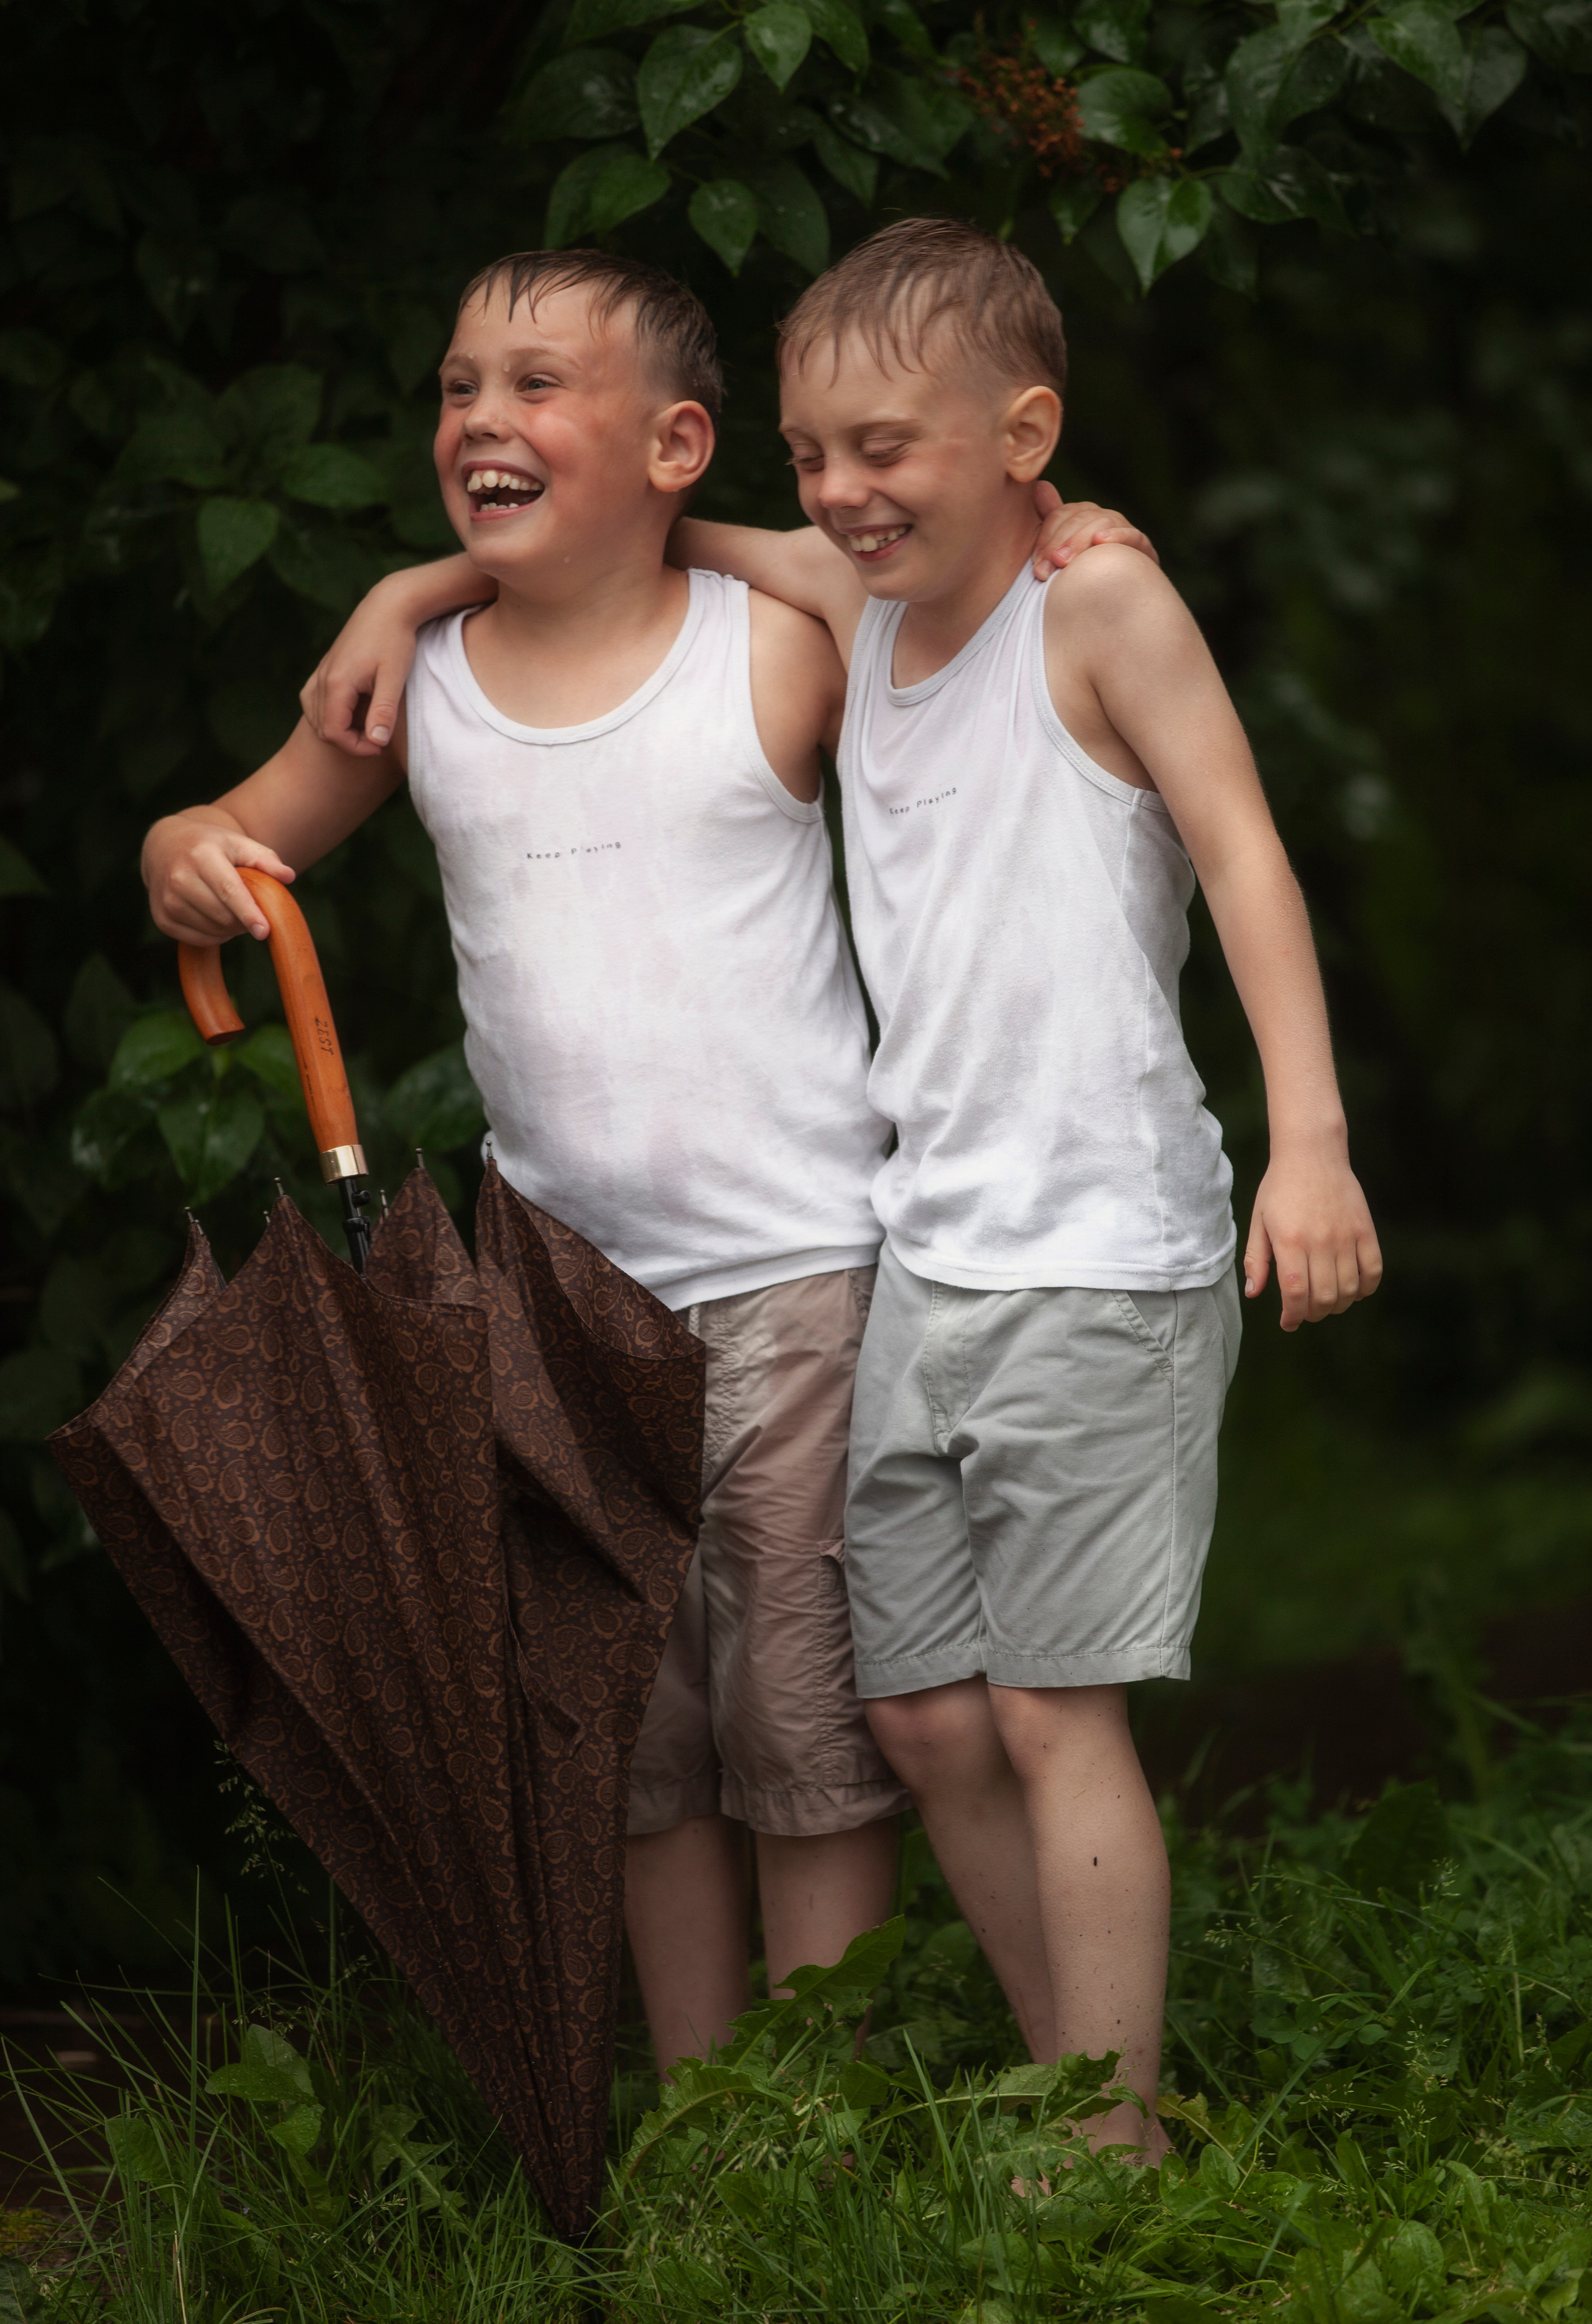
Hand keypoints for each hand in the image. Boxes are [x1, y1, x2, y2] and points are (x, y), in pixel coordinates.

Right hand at [142, 815, 295, 944]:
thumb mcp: (238, 843)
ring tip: (231, 909)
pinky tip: (215, 917)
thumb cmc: (212, 846)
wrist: (165, 846)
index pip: (228, 890)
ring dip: (231, 928)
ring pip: (213, 930)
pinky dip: (215, 935)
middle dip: (244, 919)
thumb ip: (265, 859)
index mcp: (201, 855)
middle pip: (223, 916)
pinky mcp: (162, 919)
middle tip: (251, 909)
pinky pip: (199, 940)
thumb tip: (289, 877)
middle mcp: (179, 877)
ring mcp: (167, 900)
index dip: (248, 913)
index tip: (264, 931)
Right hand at [300, 574, 420, 757]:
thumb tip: (376, 742)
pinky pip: (313, 700)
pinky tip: (349, 714)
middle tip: (376, 740)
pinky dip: (327, 714)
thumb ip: (384, 711)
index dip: (356, 748)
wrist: (387, 607)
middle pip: (322, 728)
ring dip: (337, 730)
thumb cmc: (395, 641)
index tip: (380, 747)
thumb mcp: (394, 678)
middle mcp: (322, 679)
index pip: (333, 732)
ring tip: (366, 728)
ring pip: (314, 716)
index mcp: (337, 684)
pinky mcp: (324, 667)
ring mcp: (320, 672)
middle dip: (348, 742)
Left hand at [1031, 481, 1160, 577]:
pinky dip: (1117, 536)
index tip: (1036, 562)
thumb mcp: (1063, 549)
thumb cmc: (1085, 574)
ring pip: (1102, 522)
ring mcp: (1123, 528)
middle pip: (1079, 518)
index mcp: (1082, 516)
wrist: (1121, 595)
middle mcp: (1103, 517)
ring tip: (1063, 561)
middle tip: (1046, 567)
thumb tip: (1040, 486)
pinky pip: (1132, 535)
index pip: (1061, 515)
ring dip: (1080, 541)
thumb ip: (1050, 520)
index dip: (1046, 537)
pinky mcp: (1142, 545)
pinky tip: (1100, 541)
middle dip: (1059, 543)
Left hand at [1244, 1147, 1382, 1329]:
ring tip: (1326, 1302)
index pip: (1295, 1294)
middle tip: (1305, 1312)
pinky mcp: (1365, 1229)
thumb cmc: (1280, 1187)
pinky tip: (1353, 1290)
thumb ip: (1256, 1259)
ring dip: (1337, 1305)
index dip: (1292, 1316)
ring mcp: (1345, 1235)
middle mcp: (1319, 1241)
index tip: (1288, 1322)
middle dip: (1313, 1314)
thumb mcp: (1258, 1220)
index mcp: (1289, 1241)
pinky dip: (1365, 1288)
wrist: (1312, 1153)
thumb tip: (1254, 1293)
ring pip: (1349, 1289)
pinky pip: (1374, 1270)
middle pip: (1323, 1297)